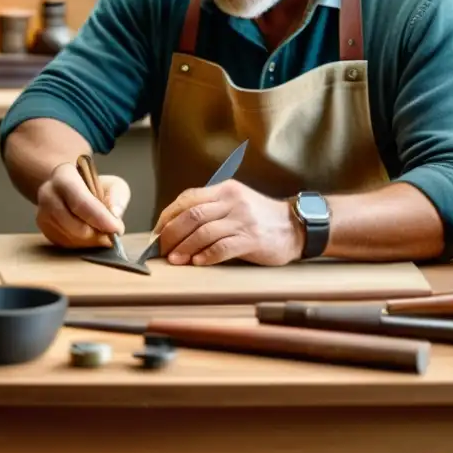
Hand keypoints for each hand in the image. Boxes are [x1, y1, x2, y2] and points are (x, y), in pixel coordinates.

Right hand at [35, 162, 129, 248]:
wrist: (70, 188)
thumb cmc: (94, 185)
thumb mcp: (112, 183)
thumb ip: (117, 197)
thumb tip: (115, 215)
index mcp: (64, 175)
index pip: (81, 201)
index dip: (100, 218)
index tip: (117, 229)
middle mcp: (48, 193)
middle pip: (73, 224)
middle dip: (96, 234)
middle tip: (112, 234)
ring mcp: (42, 213)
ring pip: (69, 238)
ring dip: (90, 242)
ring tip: (103, 234)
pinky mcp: (44, 229)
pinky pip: (64, 244)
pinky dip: (81, 245)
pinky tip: (91, 237)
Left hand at [155, 180, 302, 265]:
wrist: (295, 226)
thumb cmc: (260, 217)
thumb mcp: (235, 203)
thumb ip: (211, 208)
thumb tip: (175, 226)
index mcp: (225, 190)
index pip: (188, 198)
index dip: (168, 215)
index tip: (157, 232)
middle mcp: (233, 201)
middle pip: (192, 215)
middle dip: (171, 233)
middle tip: (160, 249)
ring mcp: (243, 220)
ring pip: (203, 232)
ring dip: (184, 247)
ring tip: (174, 259)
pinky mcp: (251, 239)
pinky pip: (222, 247)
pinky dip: (206, 256)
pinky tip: (197, 262)